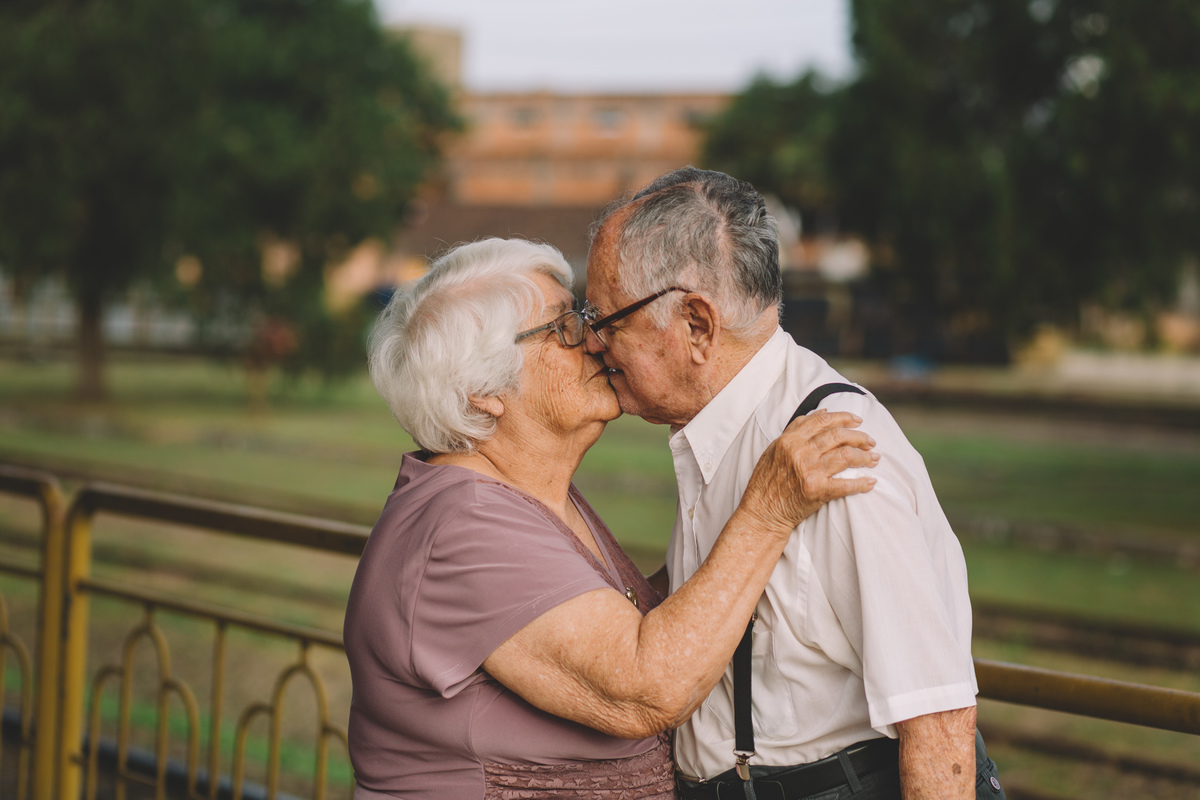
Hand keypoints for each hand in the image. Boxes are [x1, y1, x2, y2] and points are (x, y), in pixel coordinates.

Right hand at [741, 410, 877, 533]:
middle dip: (859, 437)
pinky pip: (846, 485)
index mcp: (790, 440)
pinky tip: (871, 482)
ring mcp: (809, 471)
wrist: (762, 512)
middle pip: (838, 436)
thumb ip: (796, 429)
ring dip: (864, 457)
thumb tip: (822, 412)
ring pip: (846, 456)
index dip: (844, 418)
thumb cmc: (767, 481)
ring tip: (874, 458)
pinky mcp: (817, 491)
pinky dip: (861, 483)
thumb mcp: (775, 448)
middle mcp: (800, 452)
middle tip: (870, 441)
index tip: (857, 421)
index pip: (822, 421)